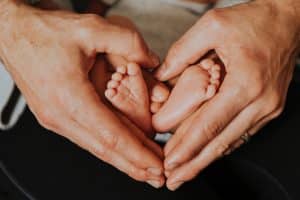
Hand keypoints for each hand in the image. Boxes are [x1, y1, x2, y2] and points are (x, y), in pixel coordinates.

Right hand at [0, 0, 163, 186]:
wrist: (13, 34)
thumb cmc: (44, 32)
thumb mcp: (90, 28)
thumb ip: (127, 42)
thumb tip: (151, 61)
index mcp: (69, 97)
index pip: (111, 136)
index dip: (138, 154)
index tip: (157, 166)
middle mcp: (60, 115)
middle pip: (104, 149)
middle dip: (135, 165)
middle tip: (159, 176)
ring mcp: (56, 118)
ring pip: (96, 146)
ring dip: (123, 159)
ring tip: (146, 167)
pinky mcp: (56, 115)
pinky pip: (87, 136)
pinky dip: (108, 146)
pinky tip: (122, 148)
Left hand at [155, 0, 299, 189]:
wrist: (287, 20)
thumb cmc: (252, 21)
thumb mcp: (212, 26)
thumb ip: (183, 52)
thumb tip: (162, 77)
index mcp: (246, 83)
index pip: (209, 124)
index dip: (188, 146)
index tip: (170, 162)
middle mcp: (260, 102)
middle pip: (221, 142)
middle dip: (195, 164)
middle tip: (173, 180)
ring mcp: (267, 108)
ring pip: (231, 142)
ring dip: (207, 159)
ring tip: (185, 173)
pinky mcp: (268, 108)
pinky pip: (240, 133)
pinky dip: (220, 145)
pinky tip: (206, 153)